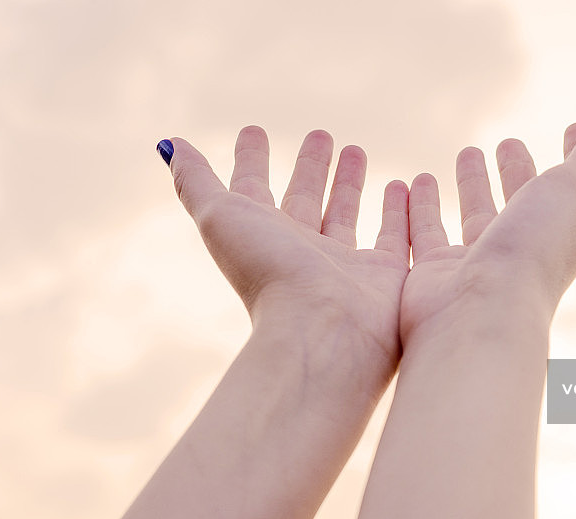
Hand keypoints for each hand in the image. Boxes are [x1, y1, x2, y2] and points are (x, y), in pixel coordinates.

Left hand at [164, 127, 409, 371]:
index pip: (253, 188)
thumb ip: (196, 183)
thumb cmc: (268, 273)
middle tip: (322, 134)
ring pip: (345, 213)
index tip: (254, 130)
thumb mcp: (221, 218)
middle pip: (304, 199)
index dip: (251, 159)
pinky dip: (400, 211)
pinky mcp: (384, 275)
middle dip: (310, 166)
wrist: (323, 331)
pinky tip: (408, 185)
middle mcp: (300, 251)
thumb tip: (167, 144)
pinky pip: (396, 235)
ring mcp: (342, 265)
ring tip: (357, 150)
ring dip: (349, 183)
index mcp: (262, 238)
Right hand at [400, 109, 575, 341]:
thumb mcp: (573, 190)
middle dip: (517, 169)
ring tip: (464, 152)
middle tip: (507, 142)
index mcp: (562, 232)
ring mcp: (479, 263)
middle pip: (522, 201)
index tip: (571, 125)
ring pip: (476, 215)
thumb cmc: (532, 252)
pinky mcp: (437, 273)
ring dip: (471, 184)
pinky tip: (408, 185)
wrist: (478, 315)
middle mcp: (522, 250)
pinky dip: (419, 207)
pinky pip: (426, 231)